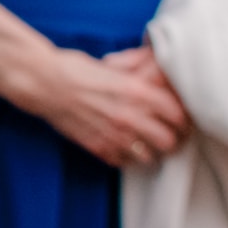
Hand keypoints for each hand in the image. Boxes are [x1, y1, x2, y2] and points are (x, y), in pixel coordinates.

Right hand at [36, 43, 192, 171]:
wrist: (42, 82)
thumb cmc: (74, 68)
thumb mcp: (112, 64)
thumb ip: (139, 69)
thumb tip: (157, 64)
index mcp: (137, 91)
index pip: (178, 114)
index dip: (184, 119)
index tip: (183, 121)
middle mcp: (130, 116)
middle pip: (169, 141)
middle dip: (173, 139)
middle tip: (170, 136)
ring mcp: (114, 135)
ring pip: (151, 157)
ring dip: (151, 152)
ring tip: (148, 145)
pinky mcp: (98, 148)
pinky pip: (125, 163)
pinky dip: (128, 158)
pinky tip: (125, 148)